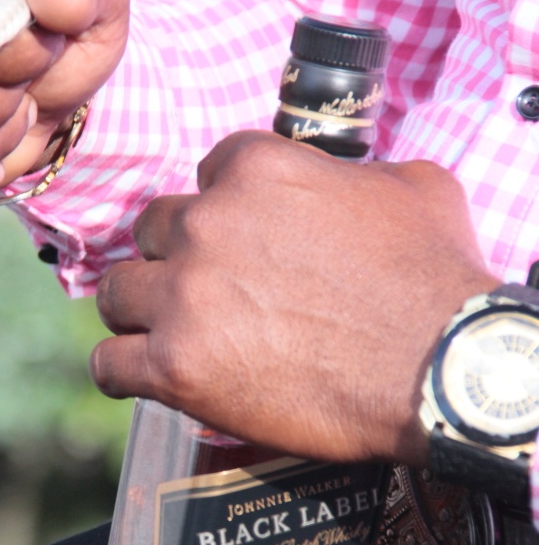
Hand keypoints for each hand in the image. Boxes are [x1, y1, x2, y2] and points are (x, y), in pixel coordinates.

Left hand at [91, 132, 497, 464]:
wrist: (437, 369)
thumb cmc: (433, 279)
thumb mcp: (412, 187)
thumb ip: (354, 171)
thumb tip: (344, 180)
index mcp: (257, 169)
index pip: (206, 173)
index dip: (220, 209)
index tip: (236, 241)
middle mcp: (208, 223)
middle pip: (152, 231)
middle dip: (174, 257)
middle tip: (205, 292)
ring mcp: (186, 296)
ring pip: (116, 292)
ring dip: (139, 310)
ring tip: (166, 333)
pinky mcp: (176, 366)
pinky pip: (109, 364)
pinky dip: (124, 371)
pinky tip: (147, 375)